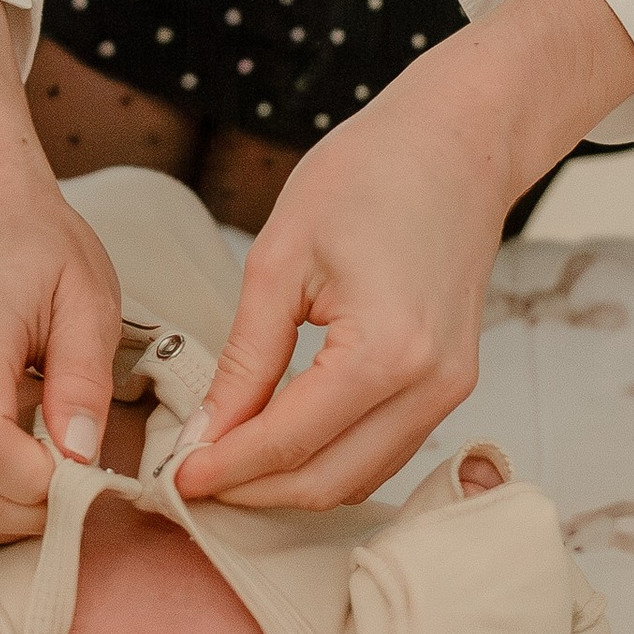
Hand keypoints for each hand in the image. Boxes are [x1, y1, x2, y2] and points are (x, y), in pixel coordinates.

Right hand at [0, 0, 122, 545]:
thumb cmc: (34, 246)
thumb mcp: (86, 293)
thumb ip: (83, 375)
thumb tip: (81, 456)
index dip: (39, 481)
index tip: (87, 468)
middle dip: (33, 513)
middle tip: (83, 480)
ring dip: (8, 517)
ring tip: (52, 470)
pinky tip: (18, 466)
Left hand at [175, 0, 633, 513]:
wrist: (456, 142)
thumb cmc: (368, 175)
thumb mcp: (281, 258)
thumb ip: (247, 357)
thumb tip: (207, 434)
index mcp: (387, 351)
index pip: (291, 441)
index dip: (227, 468)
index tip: (176, 478)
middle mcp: (431, 385)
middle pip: (329, 481)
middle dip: (255, 491)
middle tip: (193, 480)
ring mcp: (451, 390)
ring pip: (361, 477)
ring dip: (292, 485)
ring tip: (227, 465)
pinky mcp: (452, 383)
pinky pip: (385, 449)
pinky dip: (330, 460)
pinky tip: (279, 442)